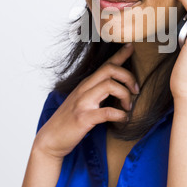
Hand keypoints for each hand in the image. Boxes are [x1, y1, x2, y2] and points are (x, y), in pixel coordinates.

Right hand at [34, 44, 138, 159]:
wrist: (50, 139)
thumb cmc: (68, 121)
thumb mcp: (81, 101)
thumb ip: (95, 93)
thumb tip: (115, 90)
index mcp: (86, 85)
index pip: (105, 64)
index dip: (120, 54)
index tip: (131, 46)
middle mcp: (84, 90)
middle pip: (110, 70)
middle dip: (128, 76)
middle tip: (136, 90)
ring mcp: (83, 103)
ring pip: (109, 86)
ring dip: (125, 95)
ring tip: (128, 107)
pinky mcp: (84, 118)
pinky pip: (107, 112)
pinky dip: (120, 115)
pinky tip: (124, 119)